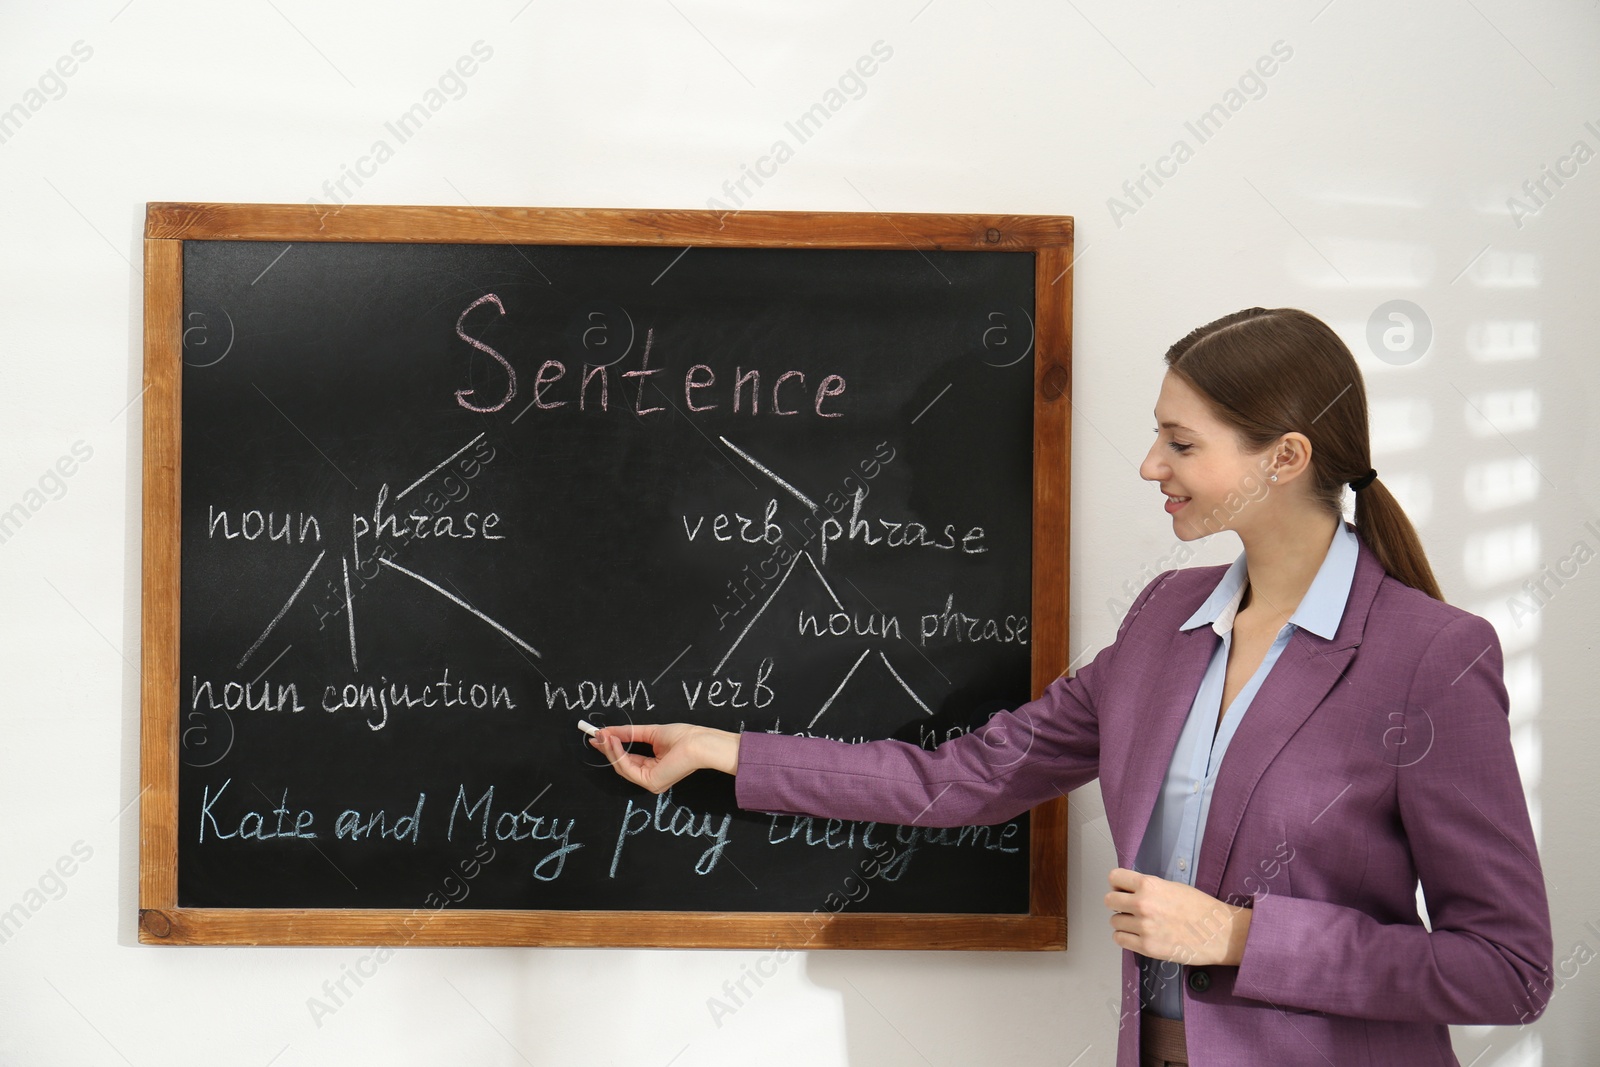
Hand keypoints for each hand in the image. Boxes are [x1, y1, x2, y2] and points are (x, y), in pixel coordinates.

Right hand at [590, 724, 739, 792]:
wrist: (698, 743)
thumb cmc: (683, 737)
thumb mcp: (651, 732)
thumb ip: (629, 733)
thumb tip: (608, 731)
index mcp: (654, 767)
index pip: (628, 759)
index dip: (613, 747)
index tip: (599, 736)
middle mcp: (651, 778)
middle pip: (622, 764)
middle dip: (607, 749)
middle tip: (595, 735)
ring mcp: (650, 782)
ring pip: (622, 766)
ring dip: (610, 750)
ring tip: (603, 735)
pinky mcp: (649, 782)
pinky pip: (627, 767)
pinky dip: (618, 754)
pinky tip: (613, 741)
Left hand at [1104, 868, 1251, 966]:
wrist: (1220, 933)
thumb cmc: (1200, 908)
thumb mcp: (1172, 887)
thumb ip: (1148, 888)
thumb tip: (1128, 891)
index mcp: (1149, 885)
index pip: (1114, 878)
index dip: (1117, 884)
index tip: (1122, 889)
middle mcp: (1143, 905)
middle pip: (1109, 900)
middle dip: (1118, 904)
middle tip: (1129, 908)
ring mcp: (1144, 927)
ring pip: (1114, 922)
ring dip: (1123, 922)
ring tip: (1138, 924)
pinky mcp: (1148, 948)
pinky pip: (1120, 940)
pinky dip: (1125, 937)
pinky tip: (1137, 935)